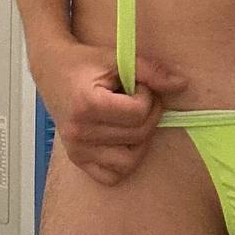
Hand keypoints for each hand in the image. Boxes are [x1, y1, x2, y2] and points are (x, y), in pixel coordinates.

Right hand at [33, 42, 188, 185]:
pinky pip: (111, 176)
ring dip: (140, 140)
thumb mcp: (118, 59)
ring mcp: (76, 150)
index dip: (147, 96)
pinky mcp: (77, 159)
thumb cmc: (85, 62)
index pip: (138, 113)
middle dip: (148, 114)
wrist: (52, 69)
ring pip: (129, 161)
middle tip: (139, 98)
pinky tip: (122, 138)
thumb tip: (182, 85)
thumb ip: (151, 71)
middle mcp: (79, 132)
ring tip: (132, 119)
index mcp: (87, 105)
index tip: (137, 85)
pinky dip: (123, 161)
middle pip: (137, 136)